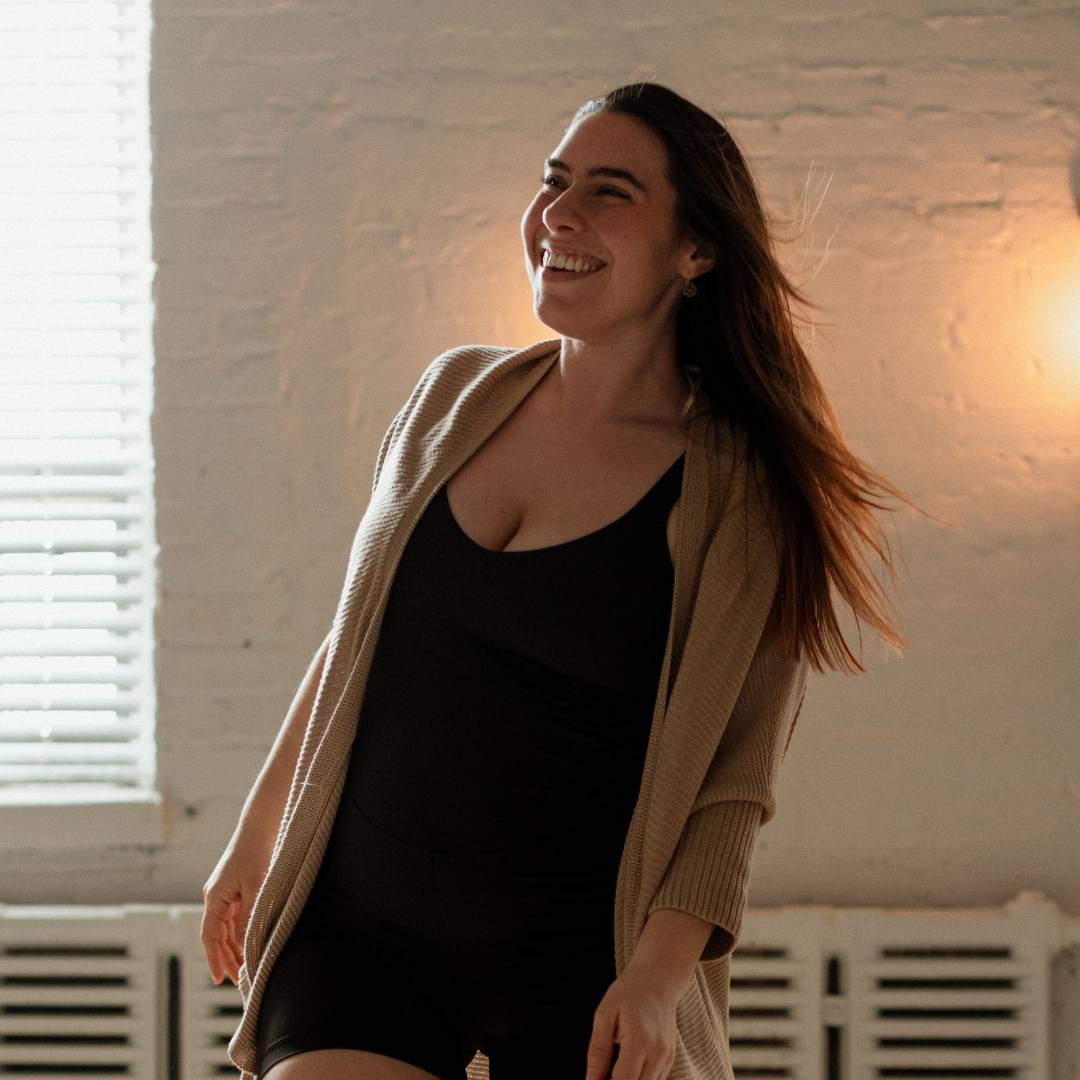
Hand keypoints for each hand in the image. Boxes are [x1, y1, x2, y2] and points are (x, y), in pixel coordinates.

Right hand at [200, 838, 271, 985]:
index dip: (214, 958)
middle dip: (225, 958)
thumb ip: (248, 917)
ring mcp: (224, 893)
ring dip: (233, 947)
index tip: (219, 978)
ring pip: (225, 928)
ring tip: (244, 967)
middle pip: (216, 935)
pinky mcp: (234, 889)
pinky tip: (248, 944)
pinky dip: (239, 932)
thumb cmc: (256, 854)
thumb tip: (241, 946)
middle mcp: (215, 897)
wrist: (258, 827)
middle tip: (237, 980)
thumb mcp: (255, 887)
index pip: (210, 936)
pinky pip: (233, 917)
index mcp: (214, 897)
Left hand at [585, 968, 677, 1079]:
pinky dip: (640, 1079)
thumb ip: (597, 1051)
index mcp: (640, 1040)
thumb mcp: (605, 1014)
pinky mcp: (670, 1059)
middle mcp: (658, 1053)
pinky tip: (628, 1068)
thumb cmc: (629, 992)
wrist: (658, 978)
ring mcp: (667, 1057)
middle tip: (604, 1074)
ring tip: (614, 1070)